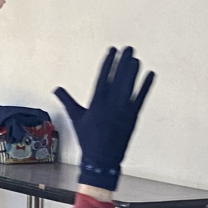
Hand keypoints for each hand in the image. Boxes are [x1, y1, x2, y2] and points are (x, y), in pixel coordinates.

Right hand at [55, 47, 154, 190]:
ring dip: (134, 71)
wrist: (101, 159)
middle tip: (129, 48)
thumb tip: (56, 89)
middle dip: (123, 62)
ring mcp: (123, 110)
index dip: (108, 62)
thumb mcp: (76, 117)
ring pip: (130, 86)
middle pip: (118, 78)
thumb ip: (67, 100)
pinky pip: (141, 98)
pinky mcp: (133, 116)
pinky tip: (150, 74)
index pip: (103, 76)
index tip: (113, 50)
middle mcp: (110, 104)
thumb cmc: (88, 139)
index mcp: (96, 102)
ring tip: (136, 58)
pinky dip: (146, 86)